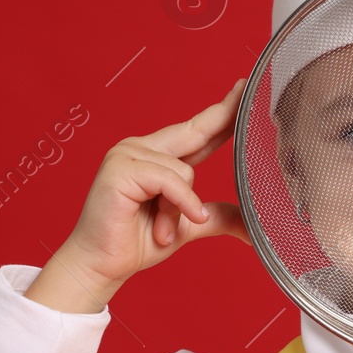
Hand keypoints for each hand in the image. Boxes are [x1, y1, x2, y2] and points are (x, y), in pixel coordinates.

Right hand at [28, 78, 252, 312]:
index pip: (198, 130)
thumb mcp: (189, 224)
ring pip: (185, 171)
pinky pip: (170, 181)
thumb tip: (251, 223)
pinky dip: (179, 205)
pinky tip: (165, 229)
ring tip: (160, 230)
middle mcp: (142, 147)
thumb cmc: (138, 242)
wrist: (101, 265)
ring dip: (180, 209)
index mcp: (157, 156)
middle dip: (225, 115)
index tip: (244, 89)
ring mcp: (128, 154)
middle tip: (247, 88)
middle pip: (195, 130)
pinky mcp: (121, 169)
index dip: (223, 111)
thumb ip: (216, 215)